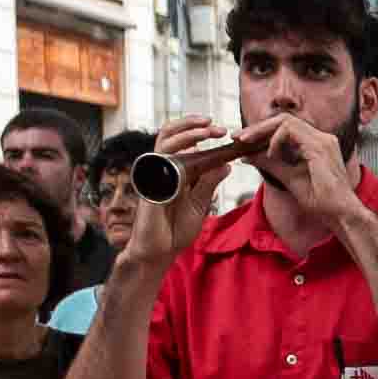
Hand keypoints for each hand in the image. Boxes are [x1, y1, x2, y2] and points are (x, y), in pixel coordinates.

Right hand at [129, 115, 238, 265]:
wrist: (159, 252)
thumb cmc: (176, 229)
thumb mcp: (199, 204)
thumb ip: (209, 184)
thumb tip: (226, 165)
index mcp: (174, 171)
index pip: (183, 142)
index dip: (201, 132)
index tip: (224, 132)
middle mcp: (162, 169)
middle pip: (171, 135)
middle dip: (194, 126)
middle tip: (218, 128)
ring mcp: (155, 176)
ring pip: (165, 143)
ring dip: (188, 134)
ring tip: (208, 132)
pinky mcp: (150, 186)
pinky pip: (161, 164)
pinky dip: (178, 156)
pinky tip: (196, 152)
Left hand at [253, 112, 361, 229]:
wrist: (341, 214)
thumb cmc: (322, 202)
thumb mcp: (288, 178)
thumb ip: (270, 164)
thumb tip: (247, 156)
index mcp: (317, 144)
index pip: (285, 127)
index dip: (261, 131)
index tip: (242, 141)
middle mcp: (322, 138)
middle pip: (283, 119)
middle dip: (257, 127)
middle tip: (238, 137)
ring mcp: (322, 140)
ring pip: (285, 120)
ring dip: (262, 130)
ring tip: (247, 142)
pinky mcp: (319, 146)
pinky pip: (290, 130)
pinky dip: (275, 139)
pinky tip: (270, 154)